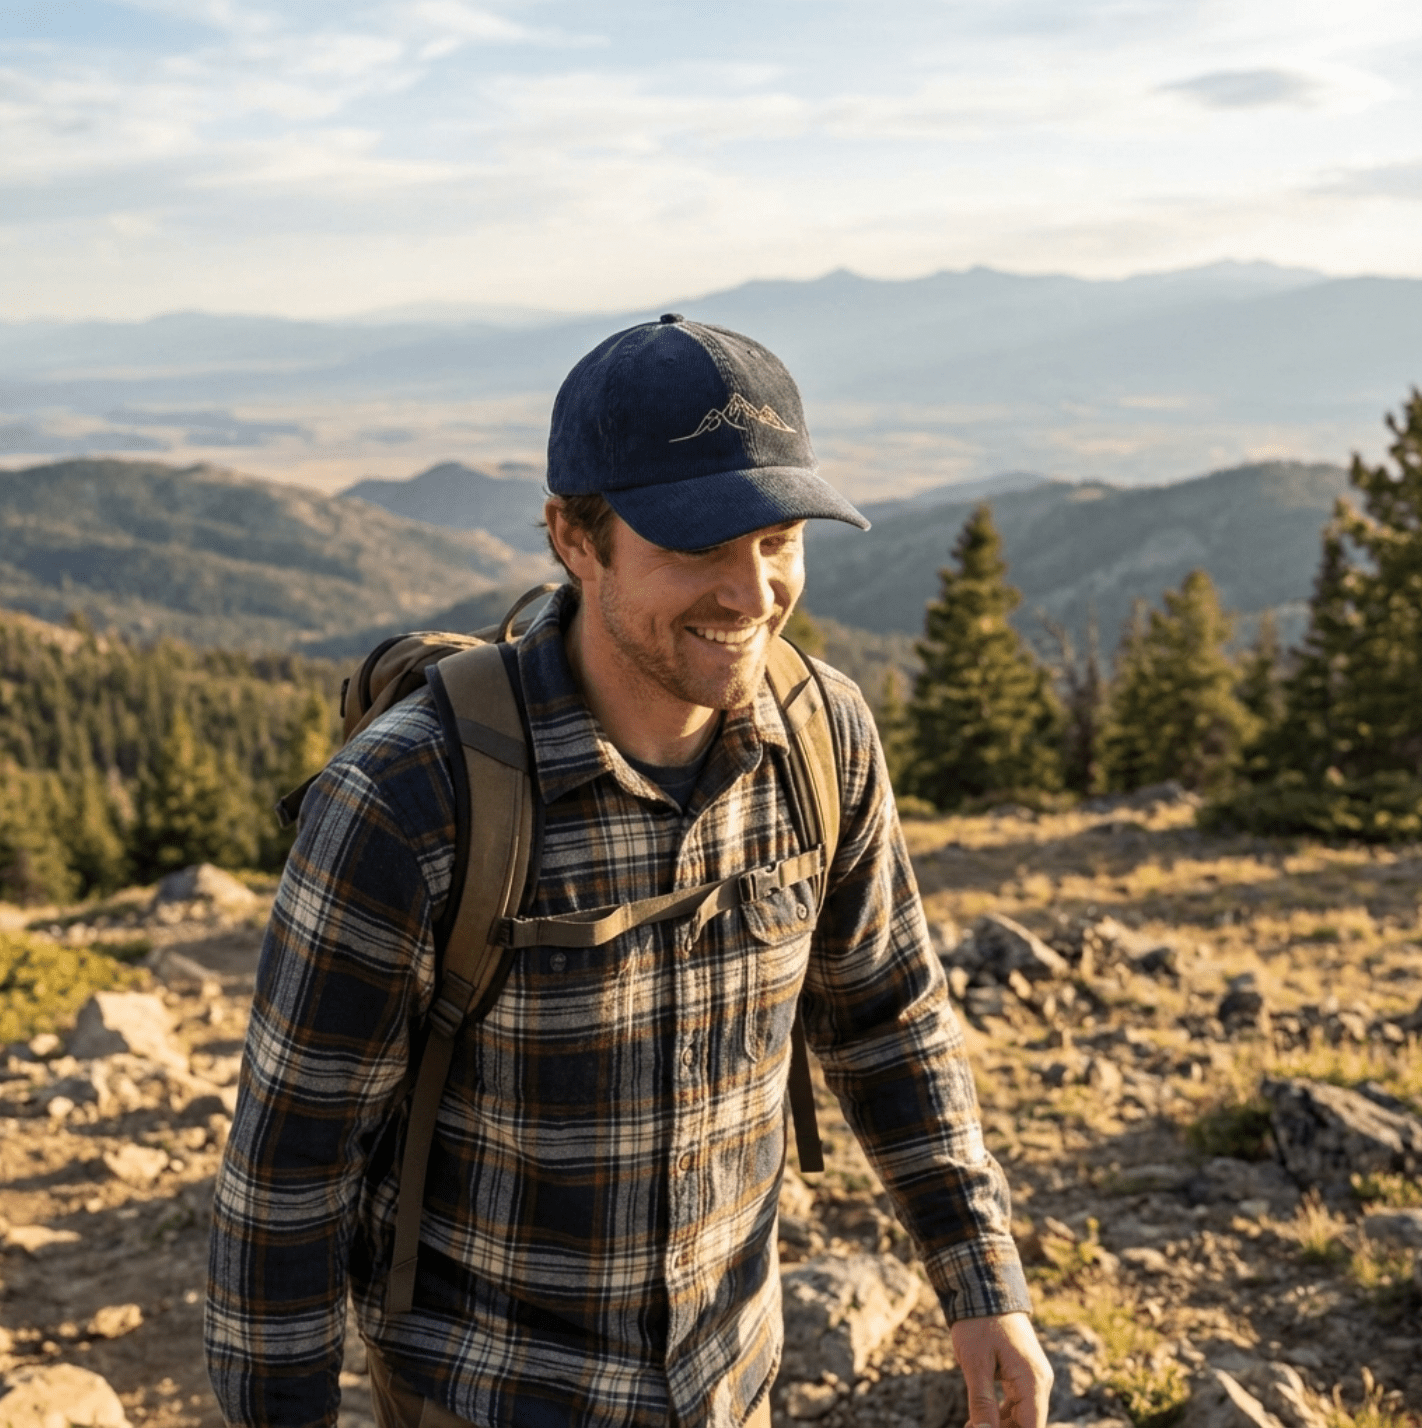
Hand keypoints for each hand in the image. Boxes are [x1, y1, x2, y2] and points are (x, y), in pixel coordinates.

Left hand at [950, 1311, 1052, 1427]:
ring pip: (1021, 1416)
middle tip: (969, 1427)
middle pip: (1027, 1424)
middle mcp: (1039, 1382)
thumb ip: (982, 1402)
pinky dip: (999, 1414)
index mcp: (1032, 1382)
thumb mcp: (975, 1363)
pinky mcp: (1023, 1373)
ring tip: (969, 1425)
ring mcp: (1032, 1377)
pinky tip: (976, 1419)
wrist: (985, 1288)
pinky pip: (1016, 1403)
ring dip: (999, 1426)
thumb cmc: (979, 1323)